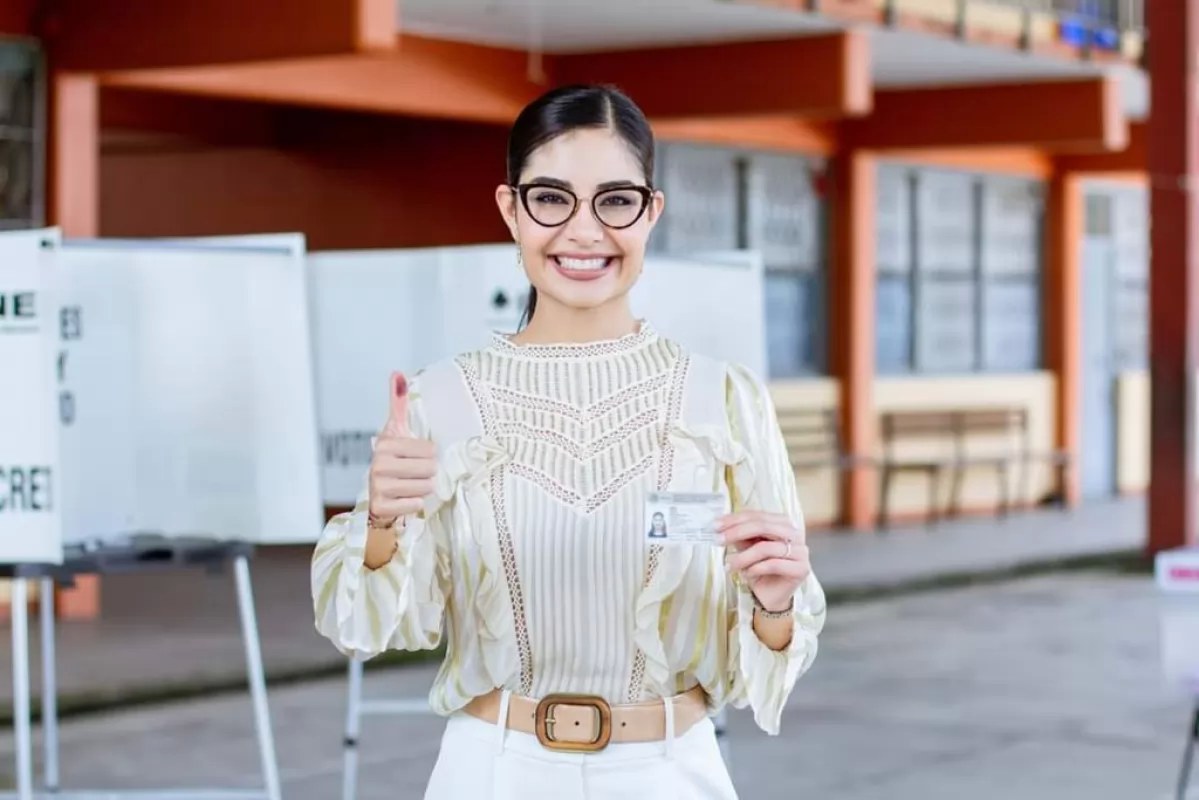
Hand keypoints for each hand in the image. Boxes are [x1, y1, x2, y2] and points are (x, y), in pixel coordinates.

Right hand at [368, 372, 436, 524]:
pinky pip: (415, 505)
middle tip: (414, 474)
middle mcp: (378, 464)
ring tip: (410, 486)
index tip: (414, 458)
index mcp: (386, 443)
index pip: (430, 450)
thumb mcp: (396, 429)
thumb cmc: (392, 459)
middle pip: (430, 469)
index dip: (428, 456)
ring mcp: (378, 487)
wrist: (377, 494)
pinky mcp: (381, 507)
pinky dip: (414, 504)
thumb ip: (398, 402)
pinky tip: (404, 499)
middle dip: (427, 473)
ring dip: (423, 489)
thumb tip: (397, 372)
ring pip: (425, 487)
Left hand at [719, 510, 809, 612]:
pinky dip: (755, 568)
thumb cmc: (759, 569)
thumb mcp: (746, 548)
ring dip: (743, 557)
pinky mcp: (801, 568)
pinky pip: (774, 564)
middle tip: (719, 540)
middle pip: (763, 526)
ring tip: (729, 565)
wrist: (771, 596)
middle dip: (737, 532)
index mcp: (783, 523)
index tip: (716, 525)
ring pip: (766, 547)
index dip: (736, 519)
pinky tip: (745, 574)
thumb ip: (740, 536)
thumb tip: (723, 525)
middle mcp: (795, 534)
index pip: (758, 515)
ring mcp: (801, 551)